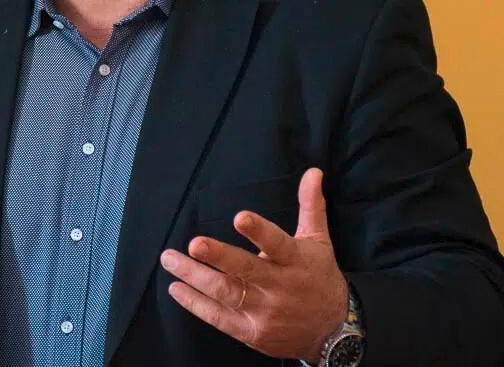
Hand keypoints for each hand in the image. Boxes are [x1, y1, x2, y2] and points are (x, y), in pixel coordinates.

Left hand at [160, 167, 347, 363]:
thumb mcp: (318, 240)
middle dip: (218, 257)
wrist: (333, 330)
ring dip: (195, 277)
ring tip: (170, 259)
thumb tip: (313, 171)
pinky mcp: (252, 332)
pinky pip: (220, 318)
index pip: (277, 243)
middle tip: (194, 243)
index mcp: (295, 260)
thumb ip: (310, 205)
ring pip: (226, 293)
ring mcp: (265, 312)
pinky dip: (196, 304)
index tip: (240, 217)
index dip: (259, 231)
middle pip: (246, 270)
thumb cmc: (319, 276)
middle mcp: (279, 286)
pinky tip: (176, 288)